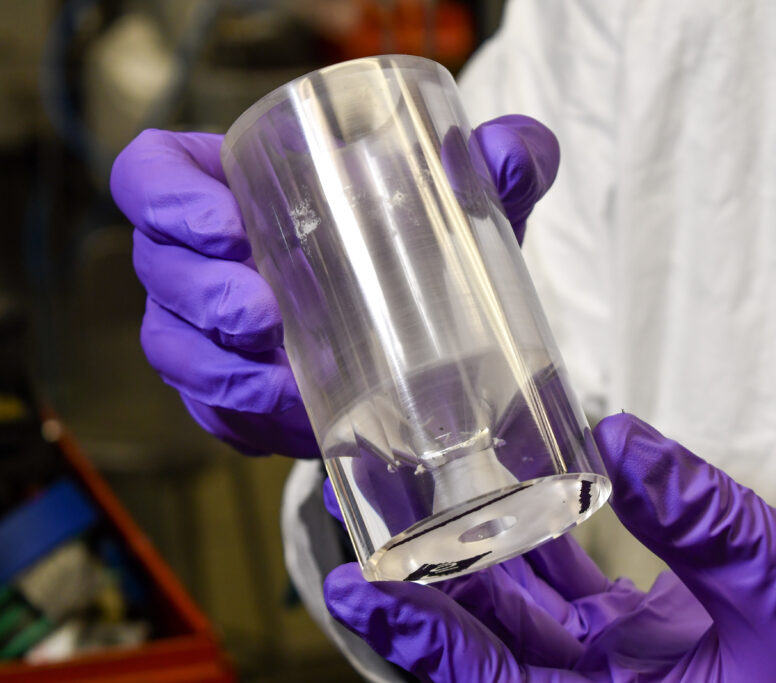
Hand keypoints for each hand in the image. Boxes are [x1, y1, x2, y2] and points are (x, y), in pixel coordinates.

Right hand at [109, 116, 558, 457]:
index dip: (166, 200)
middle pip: (160, 270)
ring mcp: (209, 330)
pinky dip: (246, 420)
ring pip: (174, 348)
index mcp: (234, 186)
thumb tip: (514, 154)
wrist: (426, 326)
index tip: (229, 228)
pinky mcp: (230, 393)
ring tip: (287, 385)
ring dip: (221, 372)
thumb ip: (498, 165)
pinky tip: (292, 423)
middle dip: (206, 300)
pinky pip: (210, 411)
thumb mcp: (462, 205)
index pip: (151, 177)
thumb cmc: (422, 245)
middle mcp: (205, 257)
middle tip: (270, 318)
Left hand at [322, 413, 775, 681]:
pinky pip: (570, 600)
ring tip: (427, 502)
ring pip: (525, 621)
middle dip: (427, 591)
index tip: (359, 589)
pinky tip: (515, 504)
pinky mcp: (642, 642)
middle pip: (492, 649)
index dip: (423, 643)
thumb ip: (699, 513)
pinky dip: (538, 554)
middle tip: (366, 527)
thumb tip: (620, 435)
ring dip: (475, 565)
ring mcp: (622, 674)